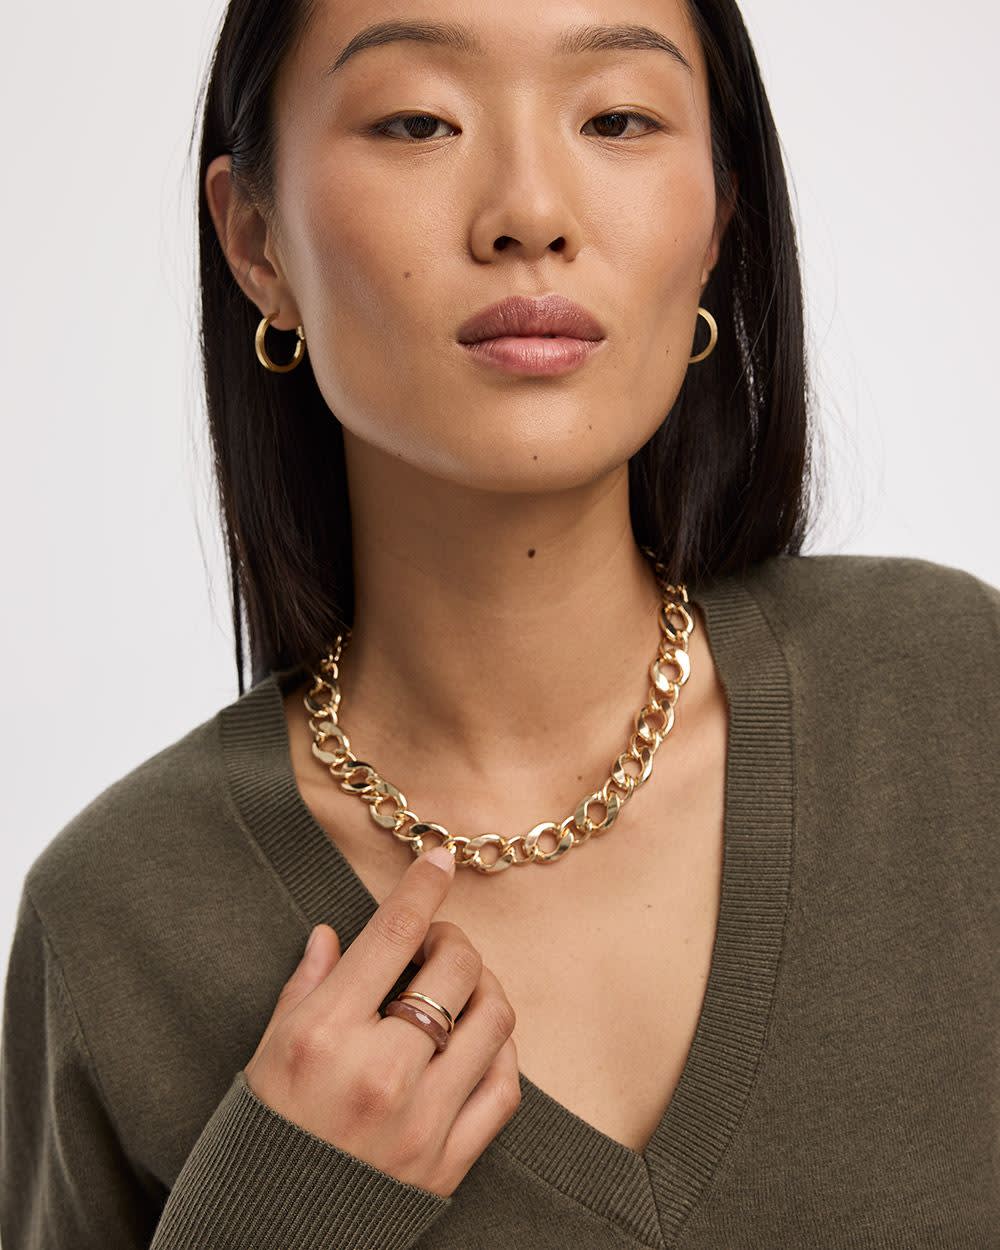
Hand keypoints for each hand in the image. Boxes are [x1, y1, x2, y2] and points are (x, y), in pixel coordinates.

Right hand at [243, 846, 520, 1197]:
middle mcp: (378, 1072)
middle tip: (439, 946)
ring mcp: (420, 1120)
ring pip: (493, 1020)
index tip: (440, 858)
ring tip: (463, 991)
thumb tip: (336, 934)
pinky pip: (505, 1087)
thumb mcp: (269, 1051)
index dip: (424, 886)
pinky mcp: (448, 1162)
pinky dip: (501, 1051)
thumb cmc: (266, 1132)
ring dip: (486, 990)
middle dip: (454, 942)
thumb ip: (306, 987)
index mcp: (324, 1034)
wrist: (271, 1235)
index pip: (392, 934)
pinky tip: (477, 1042)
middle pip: (456, 969)